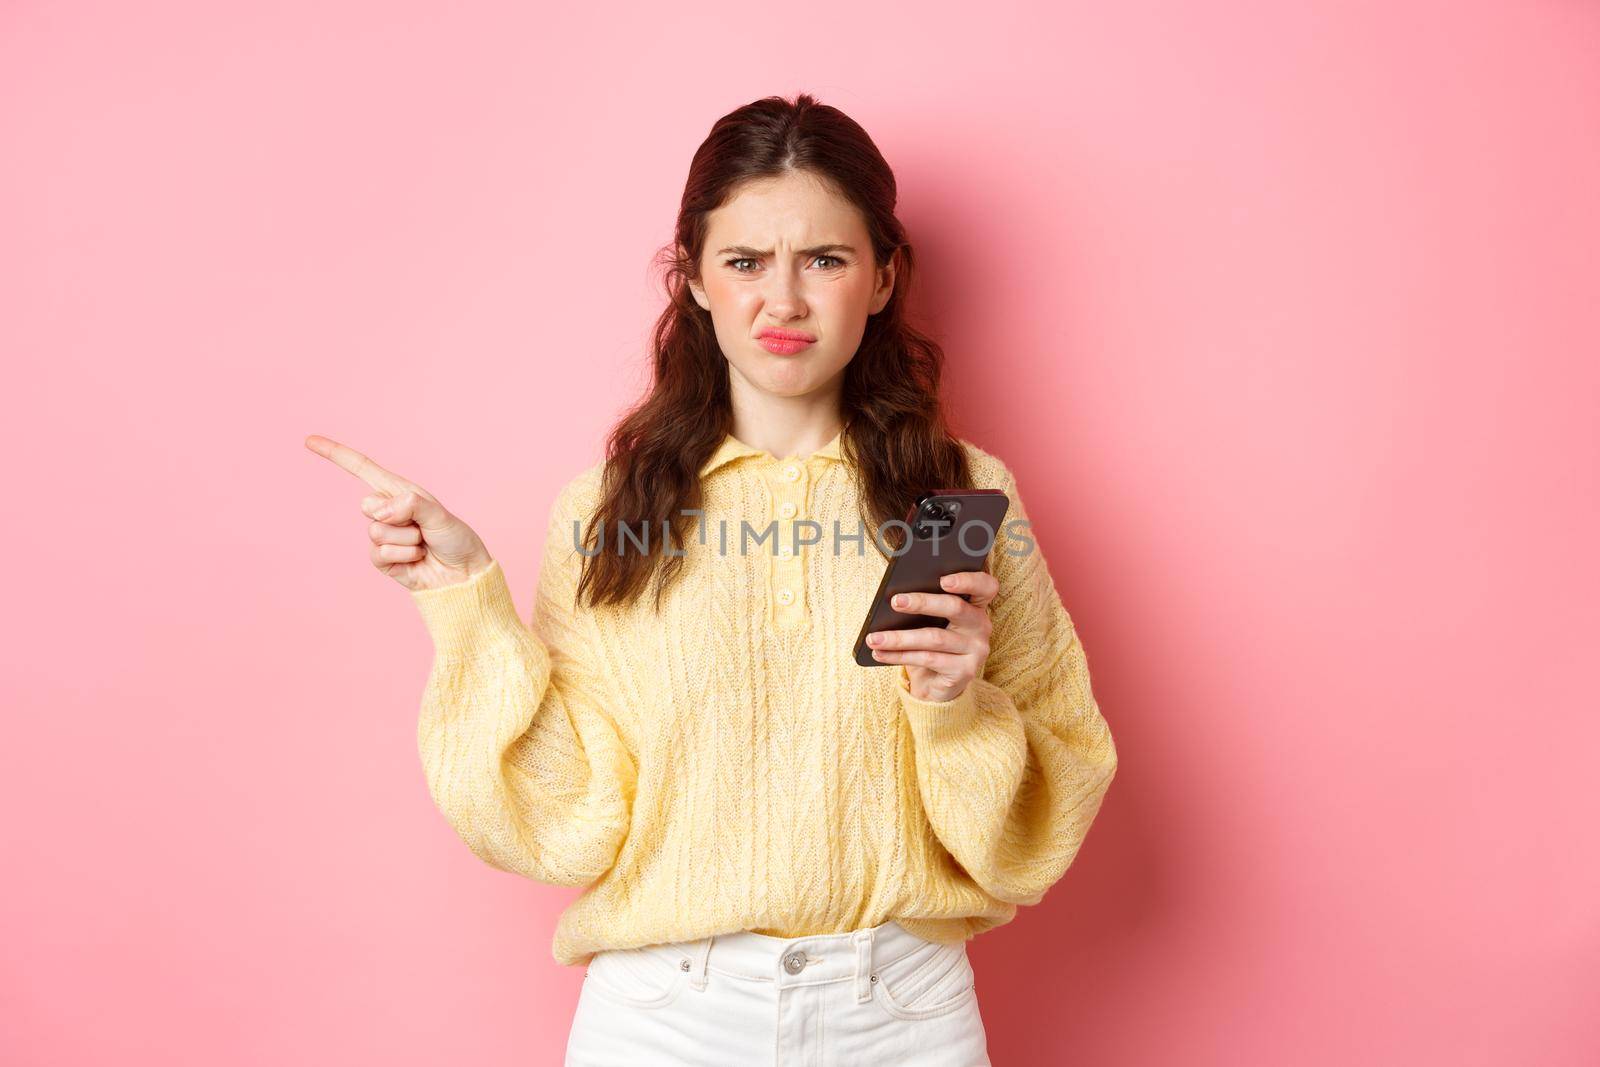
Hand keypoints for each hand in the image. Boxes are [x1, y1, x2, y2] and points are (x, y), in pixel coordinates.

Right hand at [304, 434, 493, 592]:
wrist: (462, 575)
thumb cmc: (455, 540)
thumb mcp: (439, 514)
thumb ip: (410, 505)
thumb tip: (379, 512)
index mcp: (399, 491)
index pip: (361, 468)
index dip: (335, 454)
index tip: (309, 440)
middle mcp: (388, 510)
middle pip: (366, 505)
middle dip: (396, 516)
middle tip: (421, 527)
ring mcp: (382, 535)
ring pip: (376, 532)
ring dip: (406, 540)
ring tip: (423, 544)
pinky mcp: (381, 560)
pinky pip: (380, 553)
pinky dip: (403, 556)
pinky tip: (417, 559)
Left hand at [865, 569, 999, 701]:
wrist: (936, 685)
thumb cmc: (930, 645)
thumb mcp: (930, 623)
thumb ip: (925, 607)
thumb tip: (897, 596)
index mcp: (976, 606)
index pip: (986, 586)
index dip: (968, 580)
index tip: (942, 579)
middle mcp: (981, 626)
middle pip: (955, 608)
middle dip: (922, 603)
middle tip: (895, 601)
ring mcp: (976, 650)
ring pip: (934, 638)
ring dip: (900, 637)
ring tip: (874, 637)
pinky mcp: (965, 671)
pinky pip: (927, 659)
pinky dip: (900, 656)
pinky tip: (880, 653)